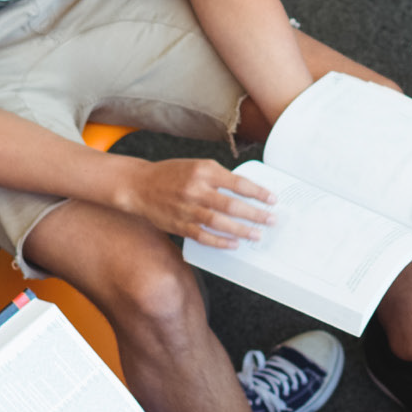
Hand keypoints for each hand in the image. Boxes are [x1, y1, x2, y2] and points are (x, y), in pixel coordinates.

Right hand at [122, 157, 275, 247]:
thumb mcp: (196, 167)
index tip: (272, 200)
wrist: (138, 185)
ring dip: (241, 230)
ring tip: (256, 235)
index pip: (238, 183)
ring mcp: (187, 208)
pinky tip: (234, 244)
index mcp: (204, 170)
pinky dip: (220, 242)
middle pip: (232, 205)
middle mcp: (196, 189)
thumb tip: (246, 192)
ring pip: (220, 222)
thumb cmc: (171, 175)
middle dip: (255, 214)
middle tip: (271, 220)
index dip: (258, 193)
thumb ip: (219, 178)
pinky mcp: (179, 225)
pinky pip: (203, 236)